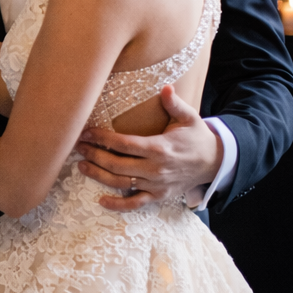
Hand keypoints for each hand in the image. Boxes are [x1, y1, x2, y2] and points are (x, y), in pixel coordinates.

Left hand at [76, 85, 223, 211]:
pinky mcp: (159, 196)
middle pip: (117, 165)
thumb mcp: (189, 118)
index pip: (124, 144)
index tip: (85, 132)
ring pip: (121, 183)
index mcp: (159, 148)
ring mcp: (156, 184)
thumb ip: (174, 104)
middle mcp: (156, 168)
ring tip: (81, 166)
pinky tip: (101, 201)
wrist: (215, 162)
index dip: (102, 139)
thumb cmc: (197, 137)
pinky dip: (118, 205)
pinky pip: (136, 204)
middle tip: (77, 147)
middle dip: (94, 155)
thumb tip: (166, 87)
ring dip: (98, 176)